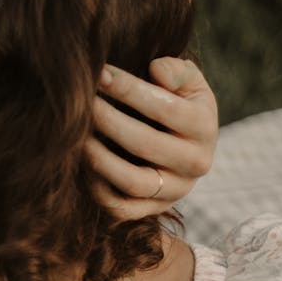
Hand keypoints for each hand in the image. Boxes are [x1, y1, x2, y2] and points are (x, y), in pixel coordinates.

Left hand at [84, 58, 217, 219]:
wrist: (185, 145)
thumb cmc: (179, 103)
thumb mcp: (188, 82)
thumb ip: (176, 71)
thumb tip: (156, 70)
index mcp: (204, 127)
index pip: (164, 108)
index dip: (129, 89)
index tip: (100, 74)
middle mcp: (195, 163)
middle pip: (144, 144)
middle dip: (107, 120)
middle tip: (81, 103)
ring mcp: (175, 191)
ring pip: (133, 181)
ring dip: (99, 157)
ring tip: (77, 135)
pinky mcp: (154, 210)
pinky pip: (121, 208)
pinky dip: (97, 188)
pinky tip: (80, 162)